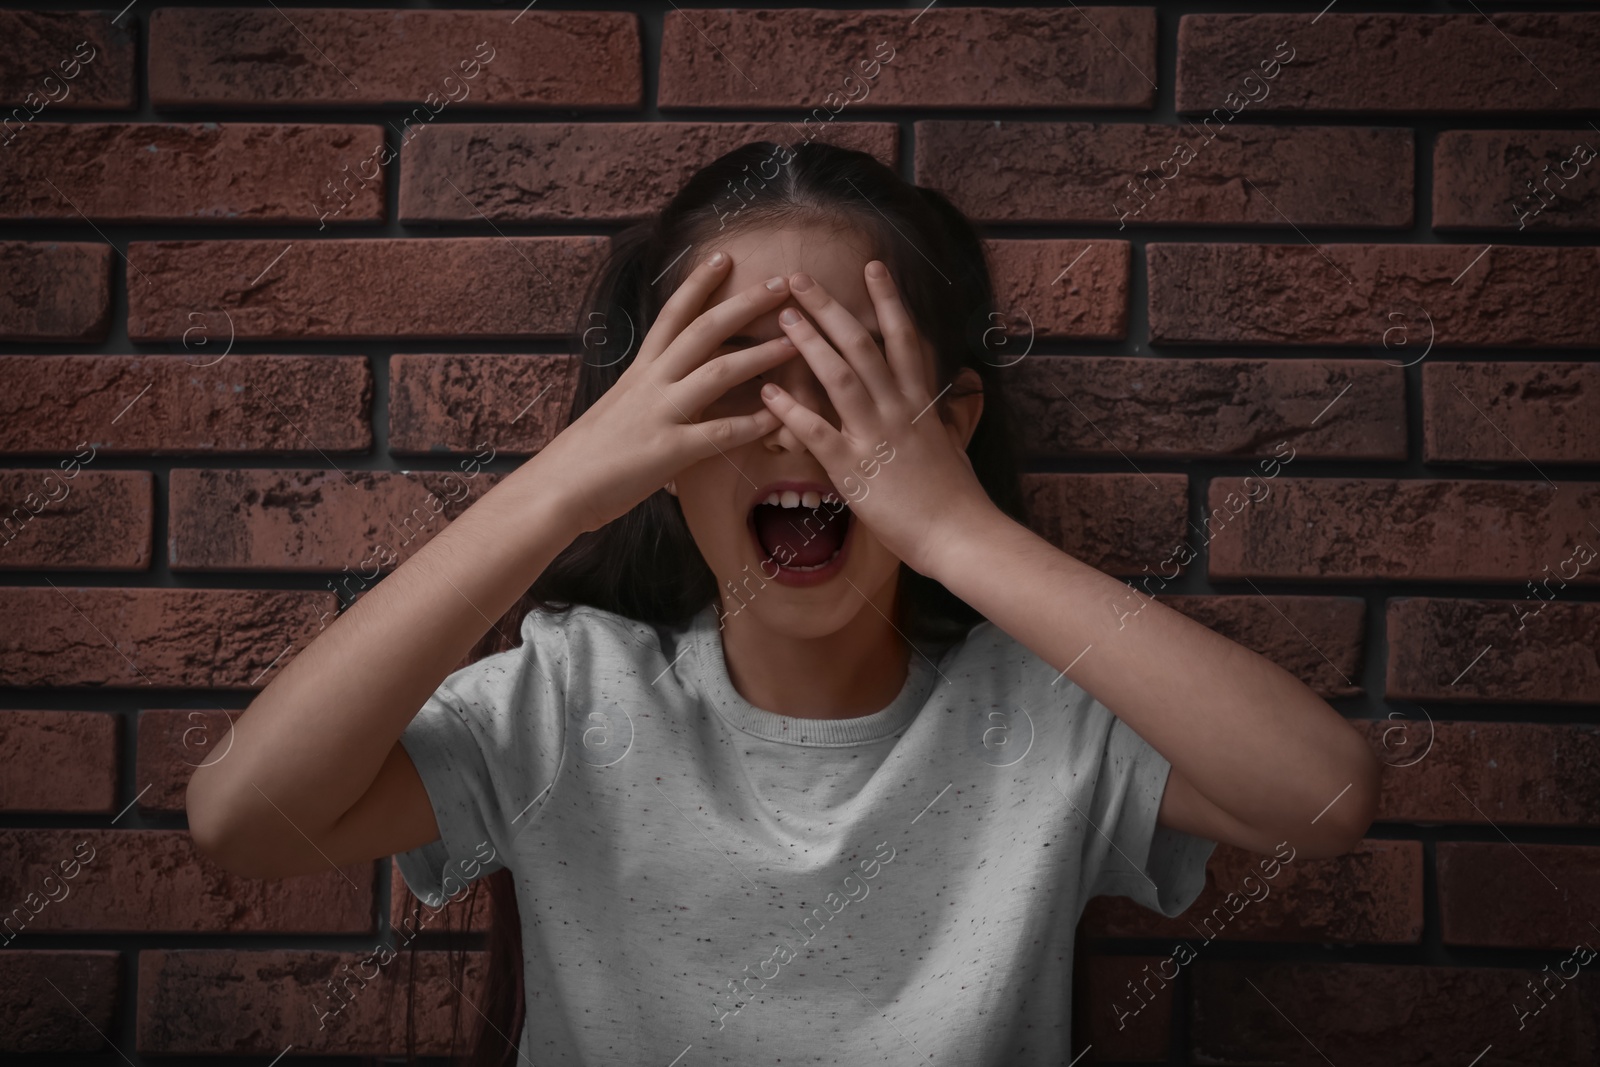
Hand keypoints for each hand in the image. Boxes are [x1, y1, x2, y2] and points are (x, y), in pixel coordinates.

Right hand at [539, 253, 797, 533]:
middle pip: (704, 330)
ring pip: (718, 372)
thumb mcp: (619, 409)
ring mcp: (661, 413)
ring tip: (795, 341)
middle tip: (781, 282)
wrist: (557, 489)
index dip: (698, 284)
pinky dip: (753, 424)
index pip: (671, 314)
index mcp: (640, 370)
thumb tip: (669, 386)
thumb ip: (648, 394)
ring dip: (760, 354)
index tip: (725, 257)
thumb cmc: (586, 455)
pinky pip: (720, 433)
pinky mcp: (669, 451)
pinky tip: (781, 417)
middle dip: (744, 303)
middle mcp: (651, 382)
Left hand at [758, 261, 997, 576]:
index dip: (888, 299)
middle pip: (862, 345)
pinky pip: (817, 432)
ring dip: (809, 343)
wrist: (960, 535)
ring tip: (782, 316)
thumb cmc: (958, 495)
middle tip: (801, 279)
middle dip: (830, 308)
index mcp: (921, 401)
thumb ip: (950, 409)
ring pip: (839, 377)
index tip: (872, 266)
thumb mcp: (955, 441)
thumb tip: (960, 383)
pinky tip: (769, 390)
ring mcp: (875, 437)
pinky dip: (792, 410)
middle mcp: (897, 409)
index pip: (904, 338)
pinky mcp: (854, 470)